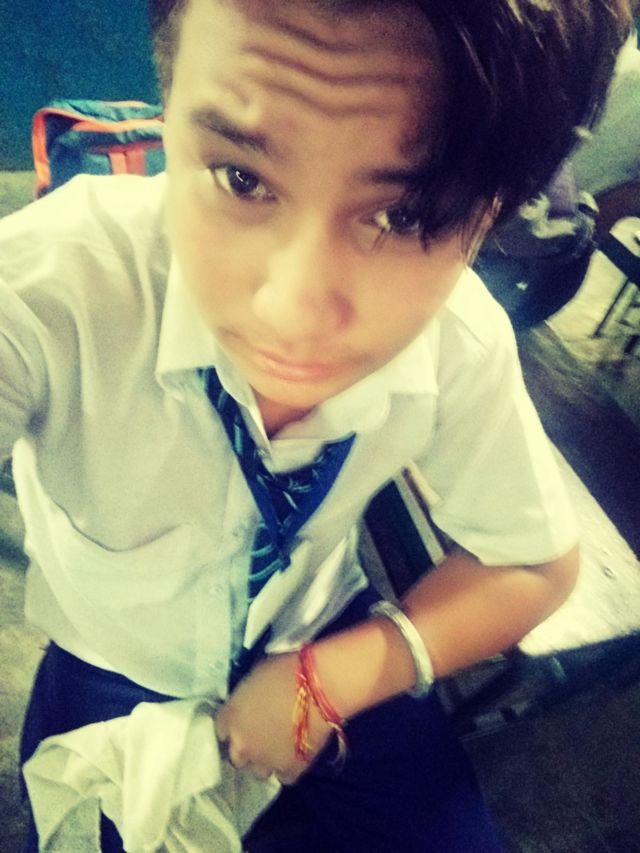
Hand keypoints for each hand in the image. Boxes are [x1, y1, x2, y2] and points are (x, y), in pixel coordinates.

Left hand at [215, 652, 334, 784]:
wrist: (320, 686)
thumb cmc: (287, 669)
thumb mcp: (256, 674)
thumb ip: (246, 695)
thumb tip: (250, 700)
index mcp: (230, 717)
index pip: (221, 728)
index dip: (234, 723)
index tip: (243, 718)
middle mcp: (242, 744)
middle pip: (236, 755)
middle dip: (246, 746)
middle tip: (260, 734)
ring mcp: (265, 762)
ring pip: (258, 770)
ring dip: (265, 760)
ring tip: (278, 747)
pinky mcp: (290, 771)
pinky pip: (283, 776)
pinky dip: (287, 767)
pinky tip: (295, 754)